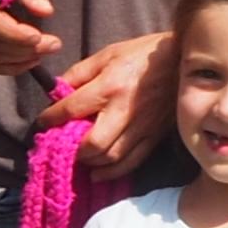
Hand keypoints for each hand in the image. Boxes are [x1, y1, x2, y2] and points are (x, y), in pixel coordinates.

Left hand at [36, 30, 177, 174]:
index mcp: (110, 86)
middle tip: (63, 144)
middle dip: (73, 148)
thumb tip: (58, 90)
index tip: (43, 122)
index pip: (72, 109)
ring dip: (90, 163)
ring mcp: (142, 126)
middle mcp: (125, 110)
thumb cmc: (143, 54)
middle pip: (92, 143)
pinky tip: (99, 173)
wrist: (184, 60)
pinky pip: (132, 162)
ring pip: (111, 157)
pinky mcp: (155, 136)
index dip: (51, 118)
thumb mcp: (108, 54)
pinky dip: (113, 172)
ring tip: (80, 158)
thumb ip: (80, 73)